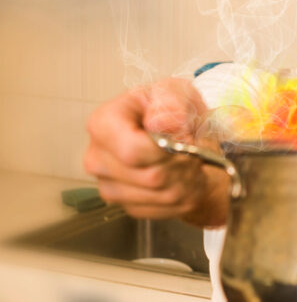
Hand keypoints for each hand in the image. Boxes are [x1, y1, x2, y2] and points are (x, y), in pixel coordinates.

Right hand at [83, 78, 228, 225]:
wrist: (179, 138)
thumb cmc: (171, 112)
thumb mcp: (176, 92)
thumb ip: (170, 102)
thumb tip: (162, 123)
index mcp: (103, 123)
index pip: (132, 150)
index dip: (167, 149)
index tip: (184, 137)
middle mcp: (98, 158)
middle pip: (151, 176)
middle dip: (184, 163)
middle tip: (194, 148)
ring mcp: (110, 186)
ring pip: (163, 194)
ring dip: (189, 178)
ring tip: (191, 160)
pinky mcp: (128, 207)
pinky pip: (167, 208)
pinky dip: (186, 194)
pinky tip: (185, 176)